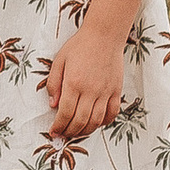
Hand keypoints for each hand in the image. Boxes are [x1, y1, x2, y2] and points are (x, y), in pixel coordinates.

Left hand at [41, 22, 126, 136]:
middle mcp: (91, 91)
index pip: (65, 113)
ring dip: (85, 131)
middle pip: (80, 121)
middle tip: (63, 134)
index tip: (54, 131)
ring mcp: (105, 92)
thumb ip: (54, 84)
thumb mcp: (59, 61)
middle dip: (69, 132)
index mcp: (74, 83)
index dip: (58, 126)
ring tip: (76, 131)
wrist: (104, 35)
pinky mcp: (116, 91)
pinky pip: (112, 113)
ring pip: (96, 121)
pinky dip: (104, 122)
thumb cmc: (79, 46)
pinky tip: (95, 123)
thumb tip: (53, 105)